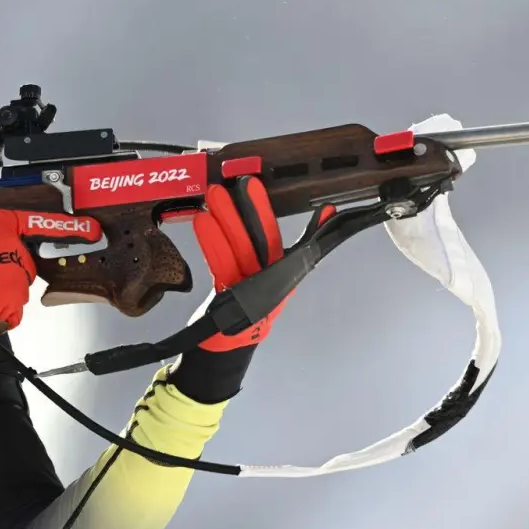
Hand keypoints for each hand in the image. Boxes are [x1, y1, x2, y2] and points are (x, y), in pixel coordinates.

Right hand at [0, 171, 101, 332]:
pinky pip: (10, 311)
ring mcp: (17, 281)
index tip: (94, 231)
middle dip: (7, 266)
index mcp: (6, 226)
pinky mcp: (10, 306)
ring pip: (16, 288)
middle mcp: (18, 253)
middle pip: (24, 262)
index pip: (45, 225)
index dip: (72, 228)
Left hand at [191, 175, 332, 350]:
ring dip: (227, 218)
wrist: (228, 346)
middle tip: (241, 181)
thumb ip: (282, 246)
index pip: (274, 235)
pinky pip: (222, 265)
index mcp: (278, 271)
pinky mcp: (230, 297)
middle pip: (260, 239)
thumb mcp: (264, 276)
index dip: (269, 211)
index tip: (265, 187)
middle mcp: (268, 279)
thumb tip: (326, 214)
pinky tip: (203, 222)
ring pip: (240, 248)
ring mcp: (250, 289)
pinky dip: (212, 242)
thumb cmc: (246, 308)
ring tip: (215, 195)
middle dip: (251, 209)